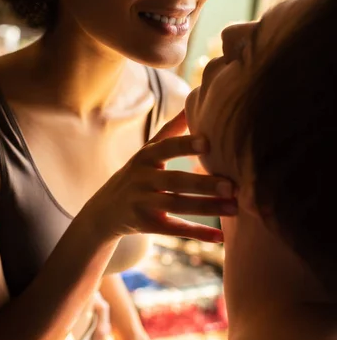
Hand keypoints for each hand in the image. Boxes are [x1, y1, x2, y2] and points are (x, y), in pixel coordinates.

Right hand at [83, 110, 235, 242]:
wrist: (104, 211)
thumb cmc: (136, 174)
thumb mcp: (147, 151)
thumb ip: (170, 130)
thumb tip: (193, 102)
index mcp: (145, 157)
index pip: (166, 148)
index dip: (185, 145)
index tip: (208, 143)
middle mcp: (142, 179)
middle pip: (176, 181)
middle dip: (204, 184)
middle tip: (233, 185)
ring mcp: (143, 203)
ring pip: (178, 205)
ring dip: (208, 208)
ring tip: (235, 208)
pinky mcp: (147, 224)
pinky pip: (175, 229)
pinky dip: (198, 234)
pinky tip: (220, 238)